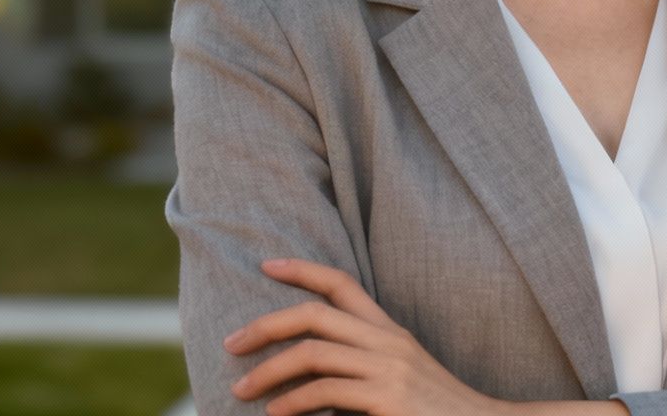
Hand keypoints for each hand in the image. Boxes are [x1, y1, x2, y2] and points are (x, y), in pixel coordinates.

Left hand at [223, 257, 502, 415]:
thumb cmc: (436, 411)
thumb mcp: (401, 377)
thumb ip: (364, 363)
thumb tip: (312, 366)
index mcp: (390, 331)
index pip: (343, 283)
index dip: (302, 270)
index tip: (266, 266)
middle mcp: (388, 342)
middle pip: (315, 314)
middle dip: (265, 326)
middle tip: (230, 344)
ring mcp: (388, 369)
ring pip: (312, 354)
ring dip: (268, 372)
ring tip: (241, 389)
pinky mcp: (386, 398)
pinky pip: (325, 393)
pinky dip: (293, 402)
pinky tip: (277, 414)